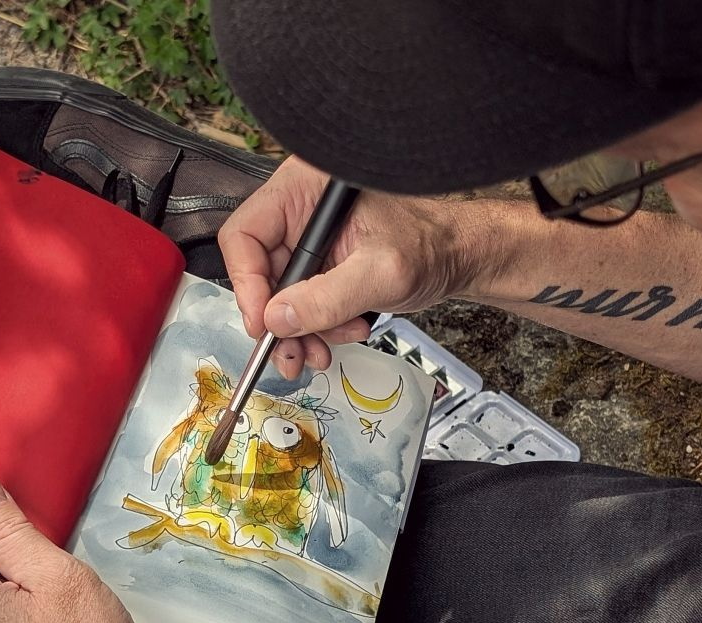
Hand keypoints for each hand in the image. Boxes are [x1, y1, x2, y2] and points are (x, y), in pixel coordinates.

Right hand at [218, 156, 505, 377]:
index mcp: (305, 189)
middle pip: (259, 272)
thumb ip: (329, 299)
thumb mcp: (381, 274)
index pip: (246, 235)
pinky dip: (314, 328)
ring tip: (321, 350)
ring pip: (278, 295)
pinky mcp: (318, 265)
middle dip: (279, 320)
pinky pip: (299, 303)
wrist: (455, 258)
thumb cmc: (430, 246)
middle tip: (292, 353)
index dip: (248, 284)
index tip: (264, 324)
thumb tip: (278, 320)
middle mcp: (299, 212)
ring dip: (298, 331)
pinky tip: (340, 332)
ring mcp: (308, 241)